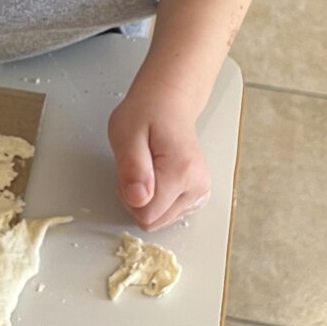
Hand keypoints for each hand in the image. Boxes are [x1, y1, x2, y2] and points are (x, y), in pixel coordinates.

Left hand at [108, 84, 210, 230]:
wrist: (169, 104)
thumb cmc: (147, 114)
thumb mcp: (126, 133)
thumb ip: (132, 168)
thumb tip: (138, 199)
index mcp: (181, 172)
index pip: (145, 214)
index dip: (128, 196)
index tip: (130, 171)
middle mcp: (197, 186)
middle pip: (154, 221)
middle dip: (137, 200)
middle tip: (137, 168)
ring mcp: (200, 192)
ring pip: (160, 219)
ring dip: (146, 199)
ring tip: (147, 169)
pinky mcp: (198, 194)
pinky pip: (168, 213)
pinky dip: (157, 199)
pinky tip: (157, 176)